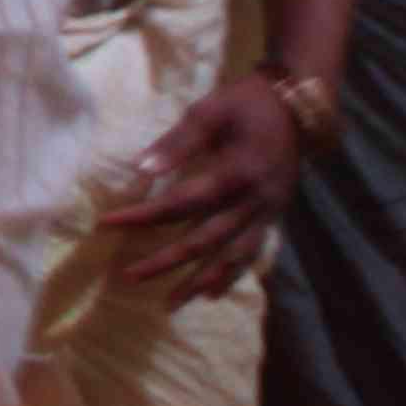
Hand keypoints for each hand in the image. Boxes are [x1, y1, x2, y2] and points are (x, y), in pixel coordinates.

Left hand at [101, 77, 306, 306]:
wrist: (298, 108)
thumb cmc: (245, 104)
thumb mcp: (209, 112)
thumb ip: (178, 142)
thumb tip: (142, 169)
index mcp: (238, 173)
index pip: (182, 203)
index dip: (145, 215)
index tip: (107, 224)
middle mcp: (255, 200)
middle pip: (206, 239)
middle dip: (166, 261)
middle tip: (129, 276)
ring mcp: (268, 212)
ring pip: (232, 256)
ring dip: (199, 279)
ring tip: (169, 301)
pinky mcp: (273, 216)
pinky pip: (251, 253)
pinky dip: (230, 275)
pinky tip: (209, 293)